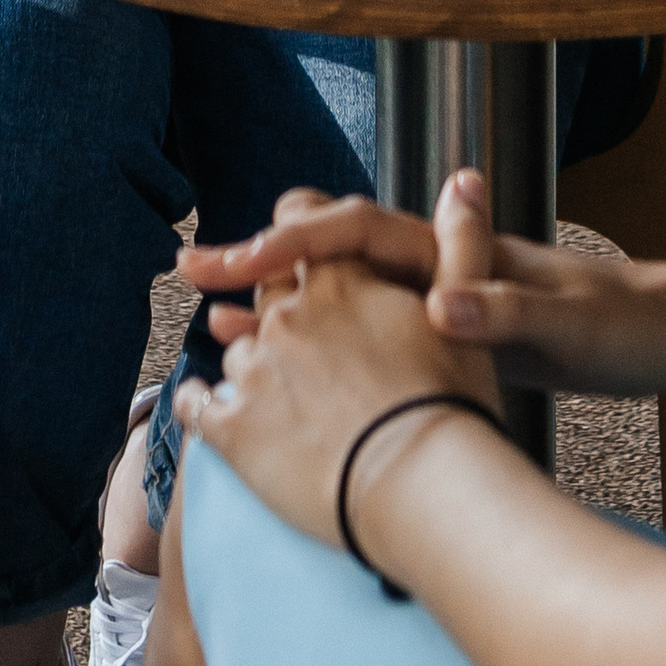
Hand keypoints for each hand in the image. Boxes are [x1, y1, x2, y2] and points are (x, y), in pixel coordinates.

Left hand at [175, 208, 506, 555]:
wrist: (425, 488)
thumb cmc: (453, 405)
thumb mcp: (469, 310)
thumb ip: (462, 240)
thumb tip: (467, 177)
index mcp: (338, 282)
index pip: (300, 239)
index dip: (293, 246)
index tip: (286, 255)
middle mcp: (288, 316)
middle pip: (268, 299)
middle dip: (277, 313)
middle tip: (293, 342)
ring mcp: (255, 370)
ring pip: (237, 352)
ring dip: (250, 364)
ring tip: (272, 394)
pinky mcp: (233, 429)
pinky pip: (197, 405)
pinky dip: (197, 403)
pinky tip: (201, 408)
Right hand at [190, 173, 665, 397]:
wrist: (662, 338)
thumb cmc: (621, 325)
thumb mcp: (571, 327)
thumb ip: (506, 311)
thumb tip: (445, 303)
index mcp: (454, 250)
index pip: (353, 226)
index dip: (291, 241)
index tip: (236, 262)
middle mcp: (432, 264)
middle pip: (325, 246)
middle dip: (257, 257)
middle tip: (191, 273)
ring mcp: (431, 298)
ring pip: (332, 288)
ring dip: (275, 299)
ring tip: (211, 320)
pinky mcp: (438, 336)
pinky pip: (356, 328)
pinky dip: (313, 337)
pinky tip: (282, 362)